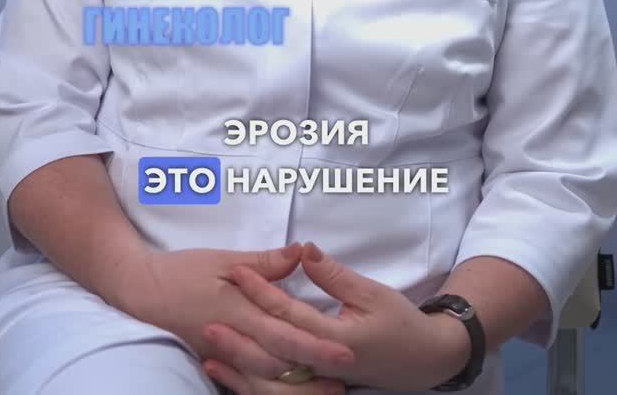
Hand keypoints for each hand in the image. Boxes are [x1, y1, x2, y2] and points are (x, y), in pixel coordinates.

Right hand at [122, 242, 354, 379]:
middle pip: (278, 366)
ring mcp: (222, 356)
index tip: (344, 351)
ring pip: (264, 381)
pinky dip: (271, 388)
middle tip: (346, 377)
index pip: (282, 334)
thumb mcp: (223, 258)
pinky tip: (290, 387)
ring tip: (327, 390)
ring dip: (296, 387)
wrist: (142, 292)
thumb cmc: (182, 270)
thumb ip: (263, 262)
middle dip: (313, 374)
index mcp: (236, 311)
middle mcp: (231, 340)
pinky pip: (247, 382)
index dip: (315, 345)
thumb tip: (299, 253)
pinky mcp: (215, 363)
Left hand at [204, 242, 470, 391]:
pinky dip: (249, 383)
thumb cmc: (400, 324)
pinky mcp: (316, 387)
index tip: (236, 270)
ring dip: (238, 364)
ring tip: (208, 348)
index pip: (289, 313)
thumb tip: (304, 250)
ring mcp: (318, 381)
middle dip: (237, 334)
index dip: (261, 290)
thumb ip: (335, 275)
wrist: (423, 362)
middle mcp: (323, 365)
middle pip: (272, 351)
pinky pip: (277, 391)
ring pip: (271, 380)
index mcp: (337, 339)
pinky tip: (226, 371)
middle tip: (206, 315)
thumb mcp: (372, 293)